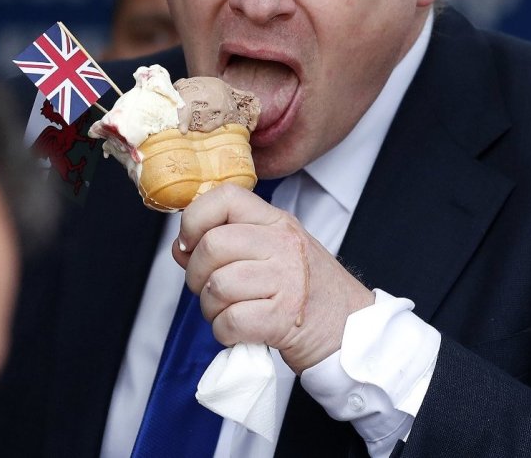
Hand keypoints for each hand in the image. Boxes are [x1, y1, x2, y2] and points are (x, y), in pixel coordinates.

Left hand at [172, 183, 373, 373]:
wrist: (350, 329)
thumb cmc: (306, 290)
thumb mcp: (275, 250)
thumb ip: (232, 241)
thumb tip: (180, 246)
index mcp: (277, 222)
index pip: (225, 196)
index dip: (194, 218)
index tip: (189, 242)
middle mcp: (282, 244)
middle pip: (212, 245)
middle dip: (196, 274)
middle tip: (210, 289)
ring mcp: (286, 279)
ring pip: (216, 286)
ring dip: (211, 308)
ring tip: (231, 311)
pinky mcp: (283, 318)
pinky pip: (229, 321)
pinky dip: (225, 333)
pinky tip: (241, 332)